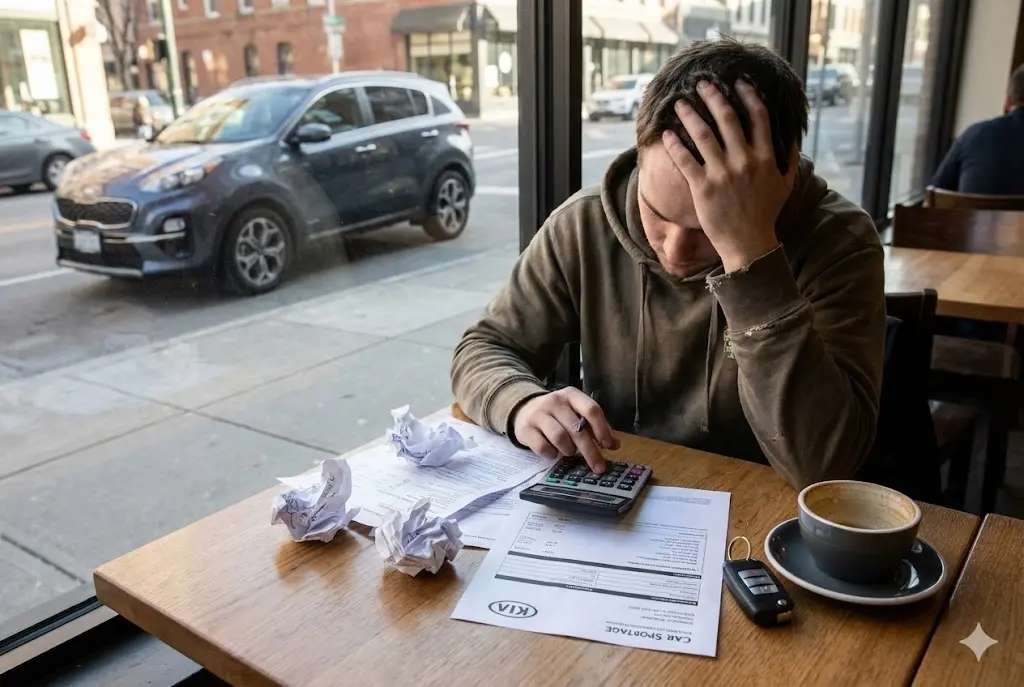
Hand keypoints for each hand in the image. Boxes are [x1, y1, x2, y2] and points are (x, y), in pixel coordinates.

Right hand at [512, 388, 619, 472]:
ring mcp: (539, 414)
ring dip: (569, 450)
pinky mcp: (526, 428)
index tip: (608, 446)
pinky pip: (543, 447)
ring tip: (569, 452)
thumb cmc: (557, 414)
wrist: (523, 409)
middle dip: (590, 451)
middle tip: (598, 467)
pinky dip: (552, 454)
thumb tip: (615, 444)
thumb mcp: (576, 413)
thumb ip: (595, 427)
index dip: (602, 429)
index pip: (592, 410)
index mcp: (572, 395)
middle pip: (577, 429)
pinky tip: (554, 452)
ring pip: (560, 438)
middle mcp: (555, 401)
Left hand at [662, 79, 797, 273]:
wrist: (749, 244)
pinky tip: (667, 134)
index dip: (747, 95)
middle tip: (701, 83)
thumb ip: (789, 158)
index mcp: (765, 157)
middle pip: (727, 118)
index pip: (758, 116)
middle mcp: (744, 160)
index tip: (738, 82)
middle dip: (713, 96)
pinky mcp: (702, 187)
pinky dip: (675, 144)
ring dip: (690, 115)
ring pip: (703, 134)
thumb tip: (795, 135)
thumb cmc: (766, 214)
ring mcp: (722, 173)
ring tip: (679, 103)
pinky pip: (685, 160)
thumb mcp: (785, 184)